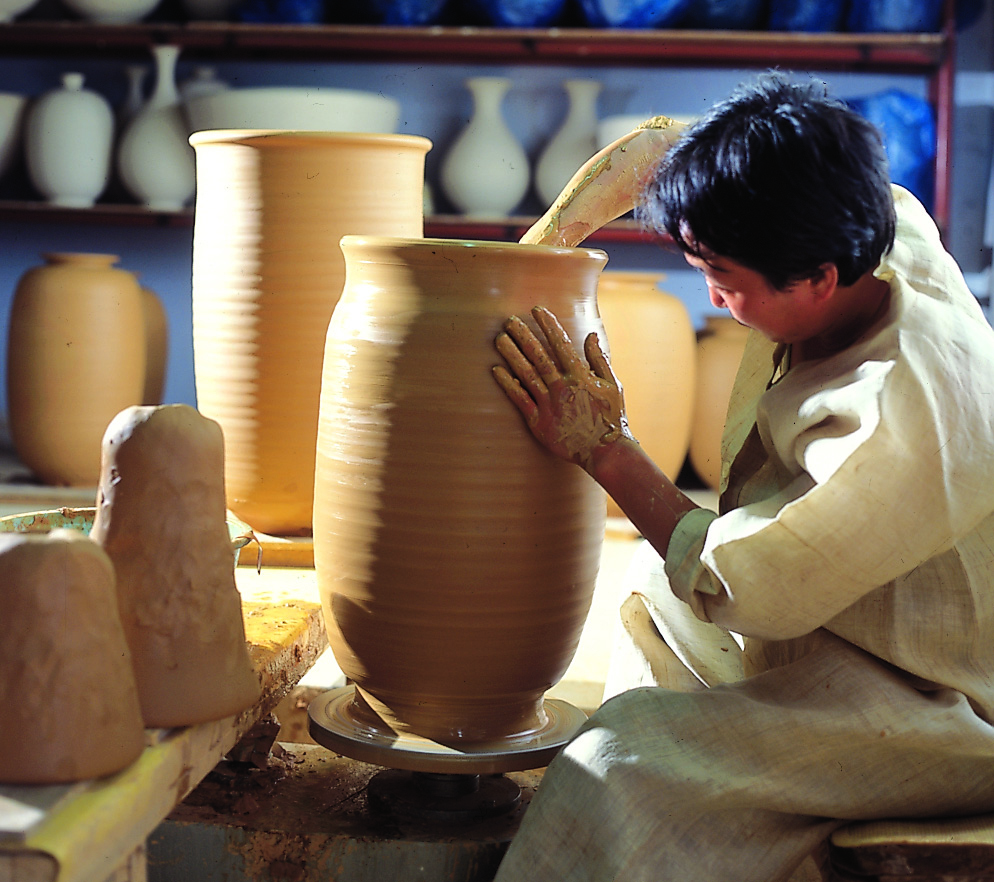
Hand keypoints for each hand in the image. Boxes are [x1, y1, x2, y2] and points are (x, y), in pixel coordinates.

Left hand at [493, 306, 632, 471]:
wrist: (604, 451)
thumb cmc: (611, 417)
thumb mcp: (612, 385)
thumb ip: (599, 359)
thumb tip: (591, 335)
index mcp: (580, 376)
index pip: (561, 344)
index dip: (548, 325)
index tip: (537, 310)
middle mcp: (562, 388)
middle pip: (538, 356)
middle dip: (523, 336)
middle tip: (509, 320)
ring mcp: (549, 405)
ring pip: (526, 375)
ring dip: (512, 355)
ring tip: (500, 339)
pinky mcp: (539, 422)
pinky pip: (520, 400)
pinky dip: (508, 384)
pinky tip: (497, 370)